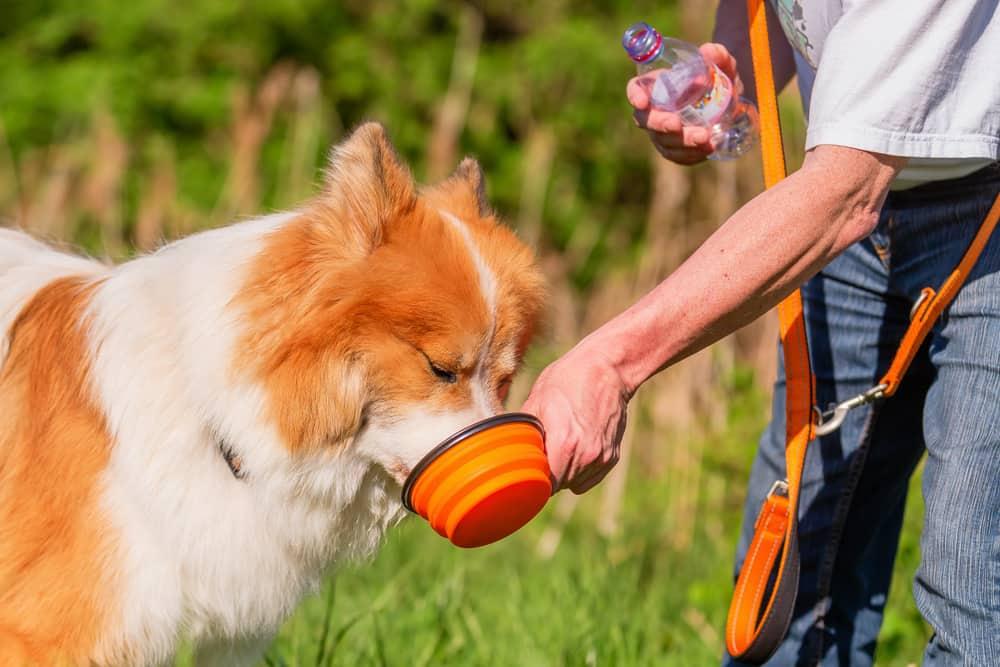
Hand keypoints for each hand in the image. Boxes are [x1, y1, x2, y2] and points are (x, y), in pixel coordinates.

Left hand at [521, 342, 630, 493]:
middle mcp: (585, 455)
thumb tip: (507, 449)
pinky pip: (590, 478)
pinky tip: (576, 448)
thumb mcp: (536, 401)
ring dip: (564, 473)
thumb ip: (523, 432)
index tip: (526, 468)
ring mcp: (601, 458)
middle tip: (541, 450)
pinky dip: (581, 470)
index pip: (543, 483)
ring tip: (560, 445)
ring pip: (574, 484)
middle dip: (547, 472)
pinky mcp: (611, 457)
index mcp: (564, 443)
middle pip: (558, 484)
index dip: (532, 477)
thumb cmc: (568, 380)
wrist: (607, 369)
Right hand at [627, 42, 743, 164]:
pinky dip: (691, 155)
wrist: (730, 105)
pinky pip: (677, 156)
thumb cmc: (718, 80)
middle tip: (676, 124)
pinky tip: (708, 148)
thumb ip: (718, 55)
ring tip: (705, 137)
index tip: (643, 102)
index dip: (635, 95)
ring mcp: (663, 132)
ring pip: (663, 141)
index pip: (636, 88)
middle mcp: (655, 110)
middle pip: (646, 120)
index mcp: (657, 85)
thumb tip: (708, 52)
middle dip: (659, 124)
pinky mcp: (676, 149)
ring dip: (681, 142)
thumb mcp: (722, 65)